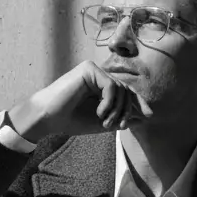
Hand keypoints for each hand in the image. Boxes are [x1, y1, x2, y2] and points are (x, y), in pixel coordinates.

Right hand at [8, 61, 153, 142]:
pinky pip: (111, 85)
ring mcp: (93, 70)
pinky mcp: (88, 69)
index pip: (126, 91)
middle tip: (119, 126)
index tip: (149, 116)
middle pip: (126, 90)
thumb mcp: (102, 122)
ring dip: (118, 109)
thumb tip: (145, 116)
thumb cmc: (70, 120)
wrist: (48, 118)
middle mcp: (98, 75)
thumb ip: (121, 118)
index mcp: (100, 85)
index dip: (139, 103)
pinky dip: (109, 103)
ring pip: (121, 88)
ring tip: (105, 123)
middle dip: (127, 110)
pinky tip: (99, 113)